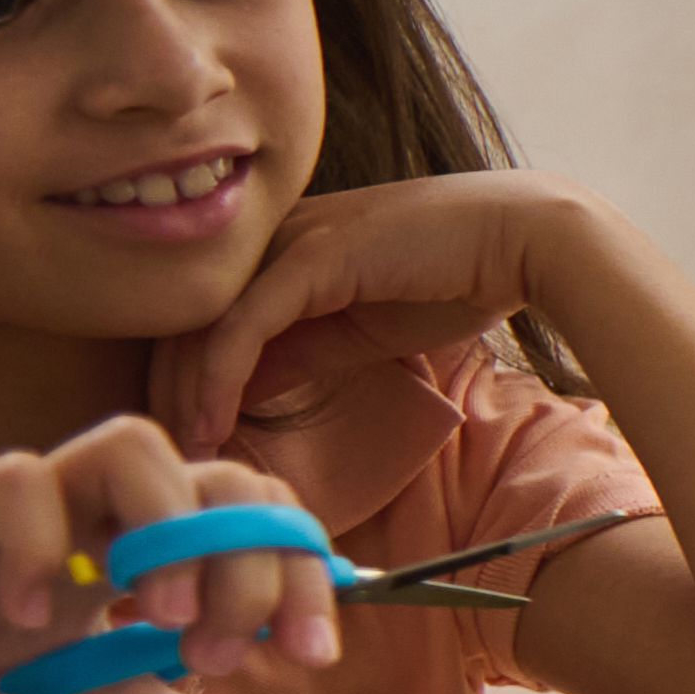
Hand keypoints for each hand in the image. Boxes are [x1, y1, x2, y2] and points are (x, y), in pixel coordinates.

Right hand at [0, 423, 337, 693]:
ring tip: (154, 619)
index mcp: (161, 529)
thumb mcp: (72, 670)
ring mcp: (49, 484)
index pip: (267, 519)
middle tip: (222, 655)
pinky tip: (30, 616)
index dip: (306, 575)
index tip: (313, 656)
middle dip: (251, 568)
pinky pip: (15, 483)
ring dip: (167, 532)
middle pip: (230, 482)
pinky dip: (33, 546)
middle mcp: (118, 495)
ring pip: (137, 446)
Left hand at [159, 169, 591, 455]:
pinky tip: (212, 425)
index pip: (205, 313)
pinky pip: (241, 327)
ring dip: (185, 396)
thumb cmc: (459, 279)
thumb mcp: (362, 330)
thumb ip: (301, 351)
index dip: (184, 376)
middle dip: (169, 392)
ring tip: (190, 454)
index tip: (188, 437)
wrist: (525, 238)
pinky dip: (218, 380)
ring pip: (202, 325)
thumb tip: (240, 390)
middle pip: (184, 319)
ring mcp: (287, 242)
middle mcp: (272, 235)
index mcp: (284, 245)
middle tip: (175, 458)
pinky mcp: (309, 258)